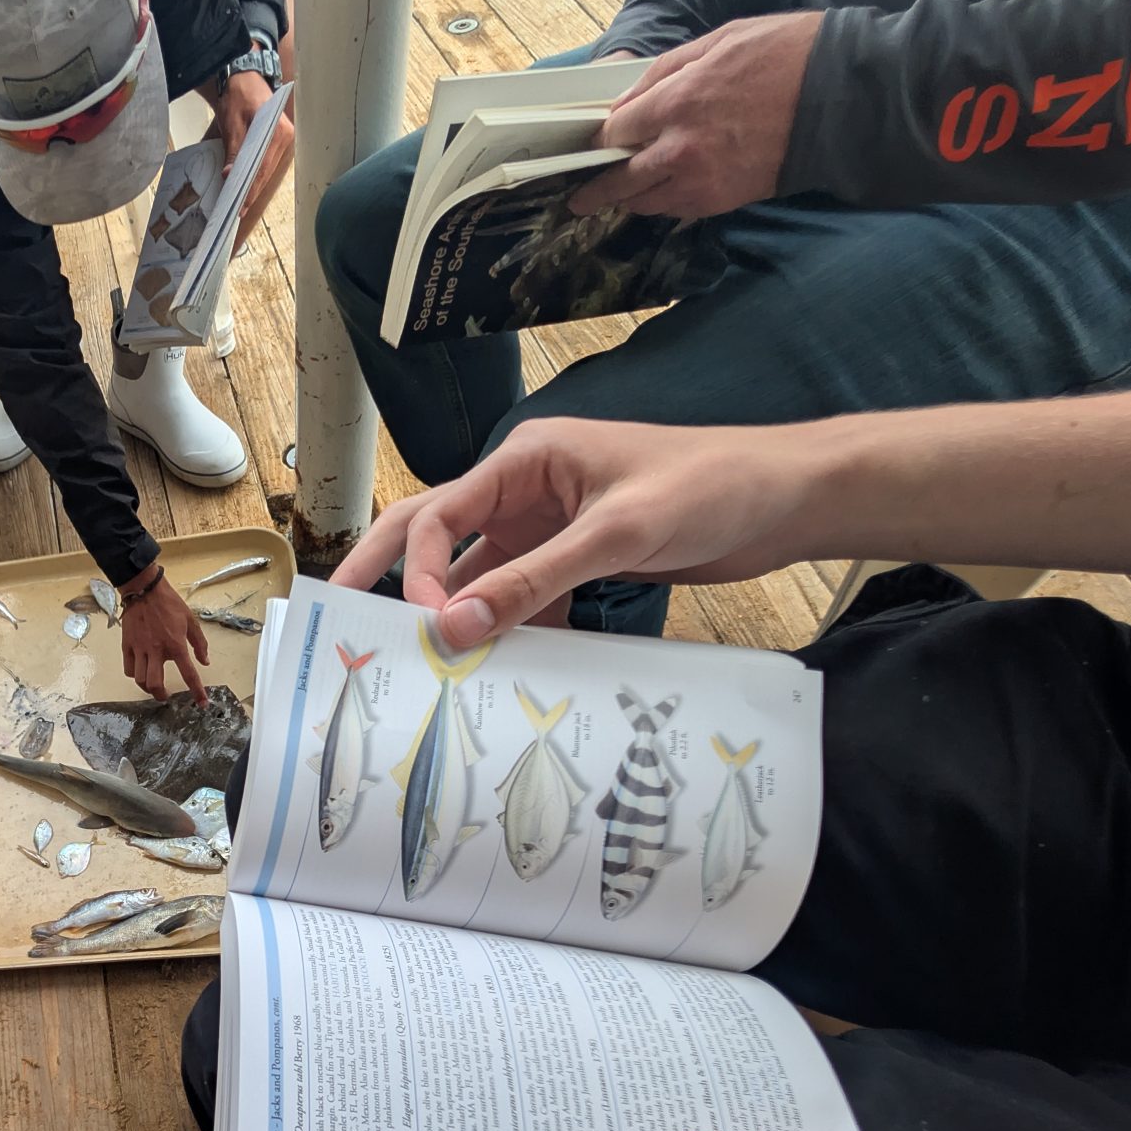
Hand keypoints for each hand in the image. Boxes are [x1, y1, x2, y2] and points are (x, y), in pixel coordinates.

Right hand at [119, 573, 208, 701]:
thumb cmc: (169, 604)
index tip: (201, 703)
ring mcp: (139, 649)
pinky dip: (135, 675)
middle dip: (162, 696)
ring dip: (148, 688)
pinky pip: (129, 668)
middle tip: (166, 696)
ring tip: (153, 687)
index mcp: (175, 644)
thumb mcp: (191, 620)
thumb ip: (199, 643)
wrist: (144, 589)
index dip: (197, 691)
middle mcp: (156, 650)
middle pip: (155, 684)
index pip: (188, 674)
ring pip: (140, 679)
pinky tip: (141, 672)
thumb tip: (204, 661)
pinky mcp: (127, 645)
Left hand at [205, 68, 294, 246]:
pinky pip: (267, 162)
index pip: (262, 168)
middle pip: (266, 172)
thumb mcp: (232, 122)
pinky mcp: (278, 140)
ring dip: (254, 186)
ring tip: (240, 204)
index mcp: (277, 131)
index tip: (239, 205)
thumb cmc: (239, 95)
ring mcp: (284, 139)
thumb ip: (234, 149)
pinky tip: (246, 187)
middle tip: (237, 211)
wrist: (244, 77)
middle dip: (251, 192)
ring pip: (267, 169)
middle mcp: (286, 137)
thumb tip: (231, 175)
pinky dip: (256, 175)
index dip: (250, 189)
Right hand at [326, 415, 826, 644]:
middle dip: (393, 577)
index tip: (424, 627)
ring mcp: (552, 527)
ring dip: (462, 619)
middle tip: (344, 621)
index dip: (414, 570)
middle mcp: (527, 490)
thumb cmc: (709, 486)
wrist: (786, 500)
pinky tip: (512, 670)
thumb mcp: (616, 534)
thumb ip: (532, 582)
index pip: (438, 513)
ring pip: (481, 577)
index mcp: (525, 459)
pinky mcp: (581, 560)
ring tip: (436, 670)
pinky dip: (516, 632)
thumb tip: (451, 628)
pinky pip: (527, 599)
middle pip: (437, 536)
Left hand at [568, 11, 823, 220]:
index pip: (615, 132)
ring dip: (634, 198)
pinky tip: (666, 193)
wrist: (843, 96)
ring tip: (622, 195)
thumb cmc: (786, 56)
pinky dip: (668, 204)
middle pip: (621, 180)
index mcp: (677, 101)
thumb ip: (666, 72)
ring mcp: (703, 180)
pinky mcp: (725, 201)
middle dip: (597, 190)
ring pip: (648, 202)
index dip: (601, 140)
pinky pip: (680, 211)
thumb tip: (629, 99)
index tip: (593, 145)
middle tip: (580, 199)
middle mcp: (681, 148)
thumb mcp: (719, 41)